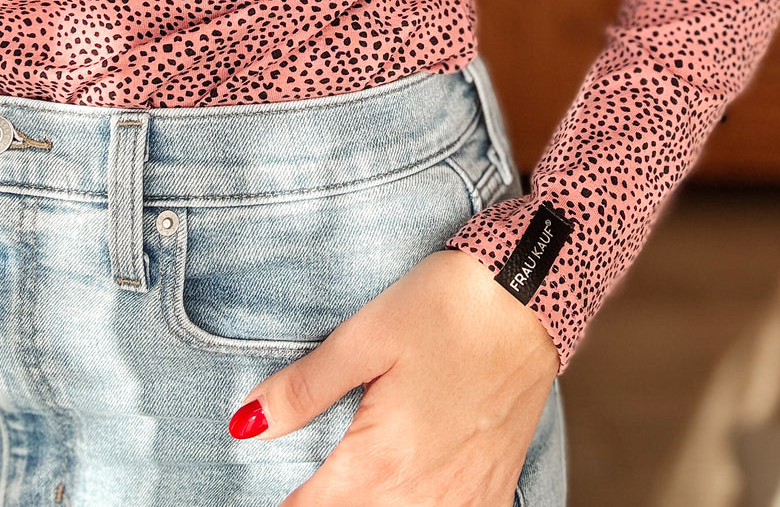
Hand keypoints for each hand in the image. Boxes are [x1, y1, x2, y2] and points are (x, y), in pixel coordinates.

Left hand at [229, 247, 559, 505]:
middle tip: (310, 476)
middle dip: (324, 504)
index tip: (266, 486)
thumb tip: (246, 425)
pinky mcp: (493, 490)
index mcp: (381, 462)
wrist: (533, 295)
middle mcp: (424, 497)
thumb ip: (304, 388)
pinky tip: (405, 491)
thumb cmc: (447, 306)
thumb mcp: (366, 335)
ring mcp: (464, 500)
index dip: (281, 501)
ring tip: (350, 483)